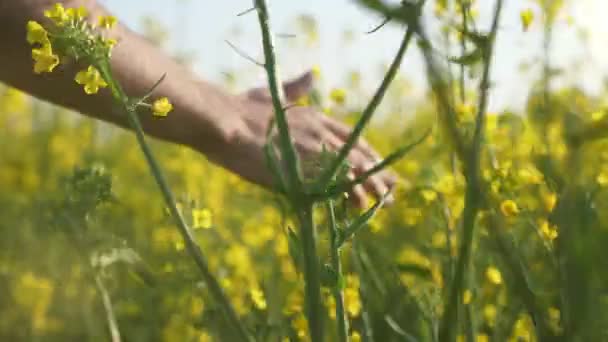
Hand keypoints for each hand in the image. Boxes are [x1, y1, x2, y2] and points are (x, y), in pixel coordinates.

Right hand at [205, 72, 396, 207]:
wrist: (225, 121)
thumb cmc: (241, 109)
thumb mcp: (272, 93)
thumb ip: (295, 89)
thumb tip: (311, 74)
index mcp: (315, 116)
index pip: (352, 137)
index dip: (368, 154)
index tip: (379, 167)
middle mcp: (321, 131)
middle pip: (359, 155)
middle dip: (378, 174)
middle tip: (392, 191)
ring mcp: (314, 150)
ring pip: (353, 171)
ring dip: (370, 188)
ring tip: (383, 203)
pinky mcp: (304, 168)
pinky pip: (333, 185)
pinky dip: (348, 195)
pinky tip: (358, 205)